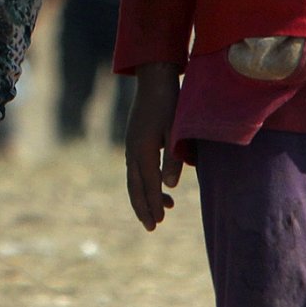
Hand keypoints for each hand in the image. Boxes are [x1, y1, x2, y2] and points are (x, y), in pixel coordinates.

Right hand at [124, 66, 183, 231]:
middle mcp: (132, 150)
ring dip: (143, 196)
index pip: (147, 184)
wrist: (153, 78)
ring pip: (133, 178)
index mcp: (142, 149)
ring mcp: (130, 144)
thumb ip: (173, 158)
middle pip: (134, 186)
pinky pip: (135, 168)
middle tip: (151, 228)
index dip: (152, 205)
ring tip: (159, 212)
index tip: (158, 224)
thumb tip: (169, 186)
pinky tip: (154, 185)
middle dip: (142, 207)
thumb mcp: (175, 130)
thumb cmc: (169, 103)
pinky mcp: (133, 140)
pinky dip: (143, 182)